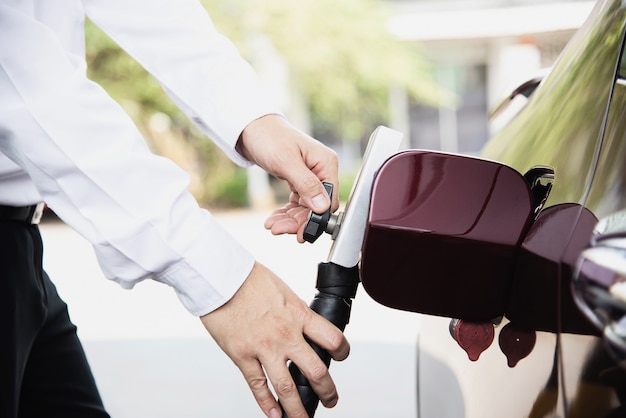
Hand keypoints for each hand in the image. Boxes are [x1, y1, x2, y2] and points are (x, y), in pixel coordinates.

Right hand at [200, 262, 349, 417]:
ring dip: (298, 409)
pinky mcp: (242, 356)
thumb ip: (295, 311)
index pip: (333, 339)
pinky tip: (275, 415)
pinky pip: (258, 386)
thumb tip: (303, 324)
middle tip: (331, 399)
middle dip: (328, 391)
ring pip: (288, 388)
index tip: (341, 356)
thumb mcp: (283, 291)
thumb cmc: (249, 279)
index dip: (342, 352)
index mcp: (299, 315)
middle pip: (316, 372)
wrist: (221, 278)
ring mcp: (264, 348)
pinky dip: (267, 404)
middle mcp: (286, 335)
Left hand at [237, 115, 338, 241]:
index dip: (315, 218)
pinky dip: (286, 212)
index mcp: (326, 163)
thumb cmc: (269, 137)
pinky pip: (297, 202)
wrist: (252, 127)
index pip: (329, 200)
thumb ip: (306, 184)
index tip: (300, 232)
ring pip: (306, 207)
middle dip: (298, 221)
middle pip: (317, 207)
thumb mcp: (286, 161)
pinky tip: (275, 217)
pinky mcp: (299, 180)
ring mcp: (311, 176)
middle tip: (278, 229)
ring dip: (290, 219)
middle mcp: (321, 170)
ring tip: (272, 225)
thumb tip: (323, 206)